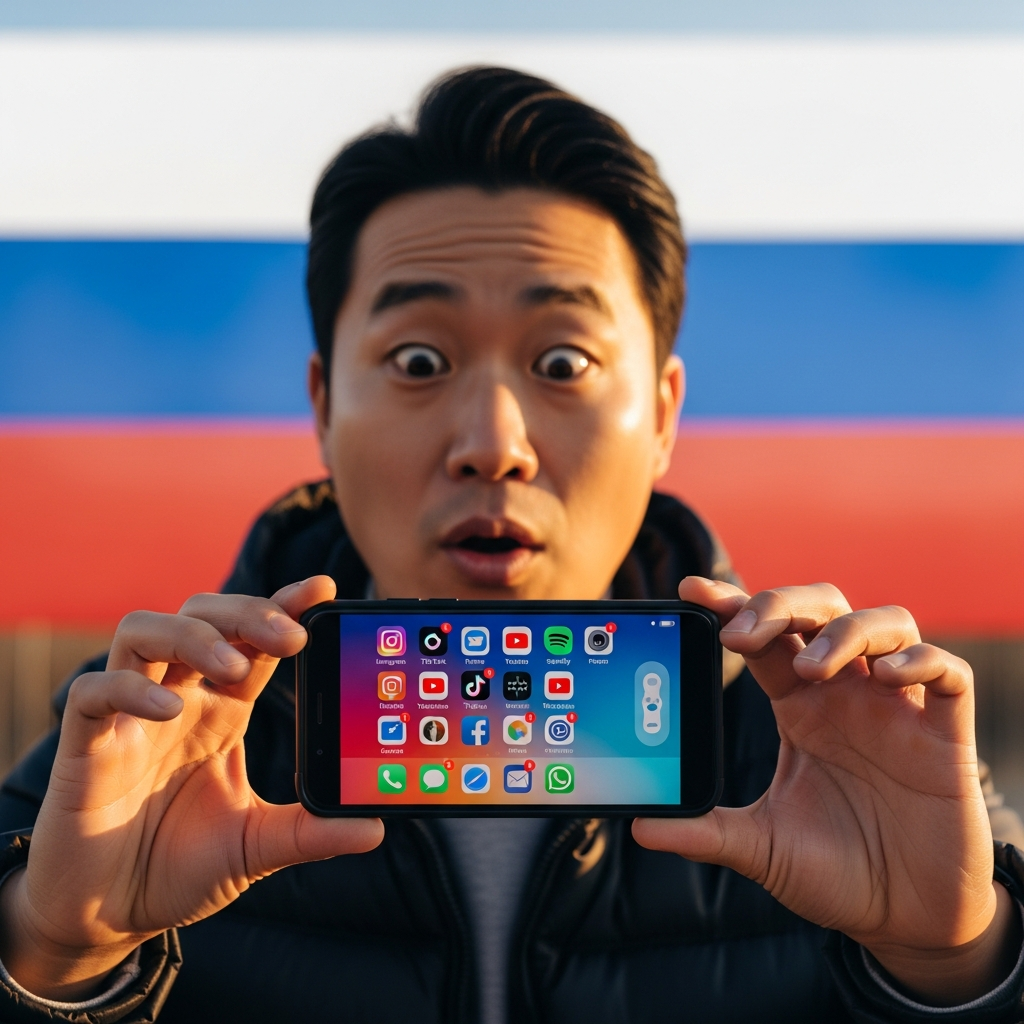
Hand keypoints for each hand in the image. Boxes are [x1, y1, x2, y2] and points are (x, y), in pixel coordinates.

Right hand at [0, 576, 381, 999]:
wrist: (109, 918)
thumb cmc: (179, 868)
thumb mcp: (256, 847)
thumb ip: (309, 833)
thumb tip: (375, 828)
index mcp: (222, 710)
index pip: (254, 641)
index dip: (283, 607)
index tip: (322, 589)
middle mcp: (178, 698)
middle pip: (203, 616)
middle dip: (247, 613)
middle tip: (291, 635)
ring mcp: (128, 717)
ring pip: (144, 632)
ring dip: (193, 636)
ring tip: (234, 667)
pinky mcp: (85, 747)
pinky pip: (93, 693)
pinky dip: (128, 688)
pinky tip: (167, 708)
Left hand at [634, 578, 1019, 1004]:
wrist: (905, 919)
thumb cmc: (835, 872)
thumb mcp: (761, 849)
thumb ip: (705, 832)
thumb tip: (638, 826)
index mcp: (799, 707)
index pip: (765, 636)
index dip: (732, 605)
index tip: (691, 589)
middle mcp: (846, 694)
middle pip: (820, 610)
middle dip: (780, 604)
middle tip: (741, 630)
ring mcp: (899, 709)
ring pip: (884, 624)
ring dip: (845, 631)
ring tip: (812, 667)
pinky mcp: (947, 736)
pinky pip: (950, 673)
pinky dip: (922, 660)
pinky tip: (889, 677)